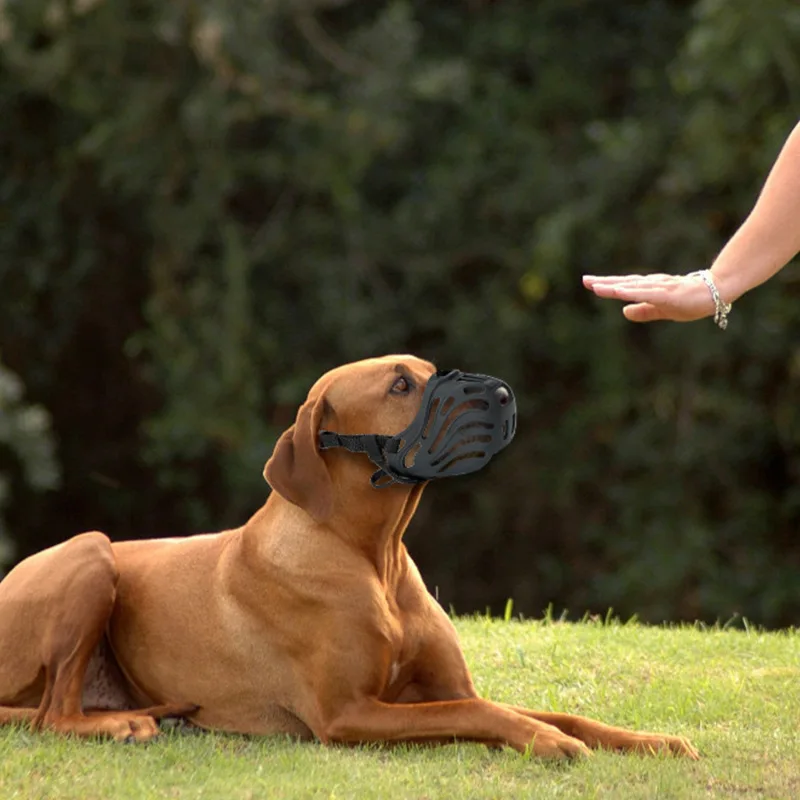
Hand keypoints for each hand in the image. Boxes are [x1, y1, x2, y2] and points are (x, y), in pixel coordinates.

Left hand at [582, 273, 715, 322]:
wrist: (719, 291)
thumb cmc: (692, 299)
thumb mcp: (662, 309)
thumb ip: (643, 311)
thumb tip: (623, 312)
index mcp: (650, 288)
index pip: (625, 286)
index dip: (607, 284)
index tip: (589, 282)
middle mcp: (653, 285)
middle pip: (625, 283)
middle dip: (604, 282)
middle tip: (585, 280)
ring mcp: (661, 289)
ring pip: (633, 287)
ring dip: (615, 287)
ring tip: (597, 287)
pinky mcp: (669, 295)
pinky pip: (648, 294)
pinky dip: (633, 293)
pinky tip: (620, 293)